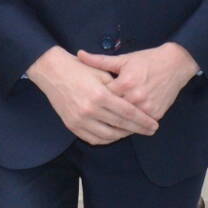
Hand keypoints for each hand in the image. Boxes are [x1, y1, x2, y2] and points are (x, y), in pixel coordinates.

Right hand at [26, 47, 159, 145]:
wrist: (52, 71)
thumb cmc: (79, 69)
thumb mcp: (102, 73)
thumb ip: (118, 89)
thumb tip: (137, 104)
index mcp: (99, 95)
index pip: (127, 112)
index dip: (143, 120)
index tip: (154, 125)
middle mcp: (89, 110)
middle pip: (120, 126)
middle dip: (138, 129)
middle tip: (150, 131)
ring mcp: (79, 120)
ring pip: (108, 136)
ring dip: (123, 135)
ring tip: (133, 131)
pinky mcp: (71, 125)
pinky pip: (93, 139)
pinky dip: (106, 139)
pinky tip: (115, 134)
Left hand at [73, 43, 197, 127]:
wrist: (175, 64)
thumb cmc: (147, 60)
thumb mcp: (123, 59)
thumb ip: (100, 61)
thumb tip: (79, 54)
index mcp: (125, 82)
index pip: (103, 97)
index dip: (94, 100)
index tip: (86, 102)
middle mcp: (136, 97)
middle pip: (113, 113)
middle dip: (102, 116)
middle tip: (91, 120)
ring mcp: (147, 107)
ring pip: (125, 122)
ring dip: (115, 126)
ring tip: (103, 127)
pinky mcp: (156, 113)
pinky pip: (139, 125)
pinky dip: (130, 127)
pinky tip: (120, 129)